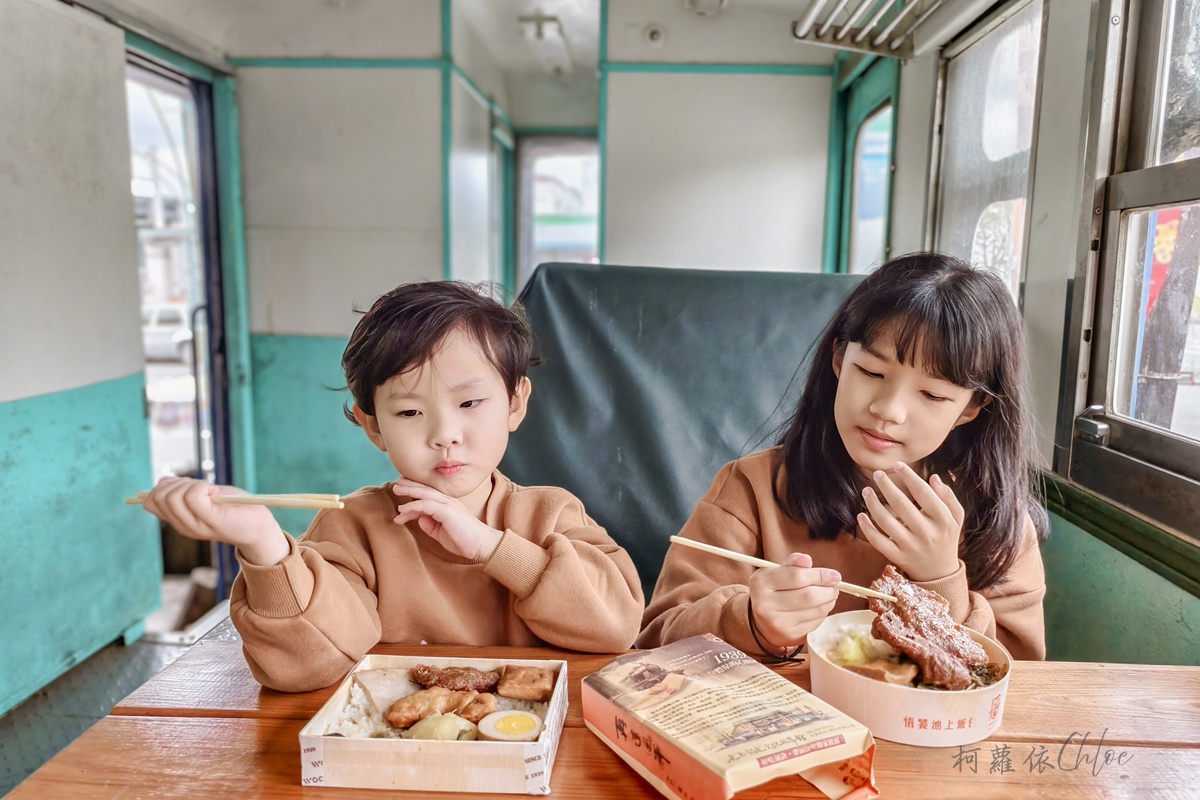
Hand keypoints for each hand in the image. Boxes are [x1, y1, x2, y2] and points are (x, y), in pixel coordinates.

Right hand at [140, 477, 288, 565]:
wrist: (259, 528)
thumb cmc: (235, 508)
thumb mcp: (206, 495)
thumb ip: (184, 489)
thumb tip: (164, 481)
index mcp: (179, 520)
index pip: (151, 502)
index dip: (164, 486)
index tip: (187, 485)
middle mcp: (183, 525)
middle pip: (159, 496)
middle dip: (177, 483)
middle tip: (201, 487)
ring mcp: (195, 525)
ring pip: (173, 496)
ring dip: (191, 484)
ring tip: (210, 491)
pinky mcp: (211, 520)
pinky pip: (193, 496)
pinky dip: (204, 486)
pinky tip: (216, 493)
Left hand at [392, 478, 502, 560]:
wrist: (481, 545)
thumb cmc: (464, 540)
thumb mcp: (442, 533)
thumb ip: (431, 525)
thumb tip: (419, 519)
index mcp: (447, 505)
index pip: (429, 494)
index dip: (415, 490)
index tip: (403, 488)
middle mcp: (447, 501)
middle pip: (425, 489)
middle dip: (410, 485)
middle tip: (397, 482)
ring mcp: (447, 504)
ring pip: (424, 494)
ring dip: (409, 491)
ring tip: (395, 490)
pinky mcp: (446, 511)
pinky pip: (425, 505)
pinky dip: (413, 506)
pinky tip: (403, 509)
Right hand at [748, 553, 840, 649]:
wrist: (760, 619)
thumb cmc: (773, 589)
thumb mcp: (777, 572)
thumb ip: (793, 563)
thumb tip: (807, 559)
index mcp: (761, 582)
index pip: (797, 577)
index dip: (820, 575)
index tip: (835, 575)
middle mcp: (765, 604)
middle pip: (809, 596)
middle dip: (828, 590)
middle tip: (834, 587)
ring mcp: (777, 622)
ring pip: (815, 610)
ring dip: (828, 602)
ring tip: (829, 595)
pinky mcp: (788, 635)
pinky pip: (815, 622)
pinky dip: (822, 613)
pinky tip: (819, 607)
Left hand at [857, 461, 962, 581]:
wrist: (940, 573)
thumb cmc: (946, 538)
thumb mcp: (956, 517)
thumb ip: (947, 497)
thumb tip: (934, 478)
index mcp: (942, 520)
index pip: (923, 493)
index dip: (909, 477)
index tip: (897, 465)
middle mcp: (926, 532)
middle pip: (901, 505)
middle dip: (887, 486)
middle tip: (877, 474)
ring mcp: (911, 546)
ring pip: (887, 522)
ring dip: (873, 504)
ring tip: (867, 491)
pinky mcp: (898, 557)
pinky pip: (879, 542)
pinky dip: (868, 529)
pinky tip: (861, 516)